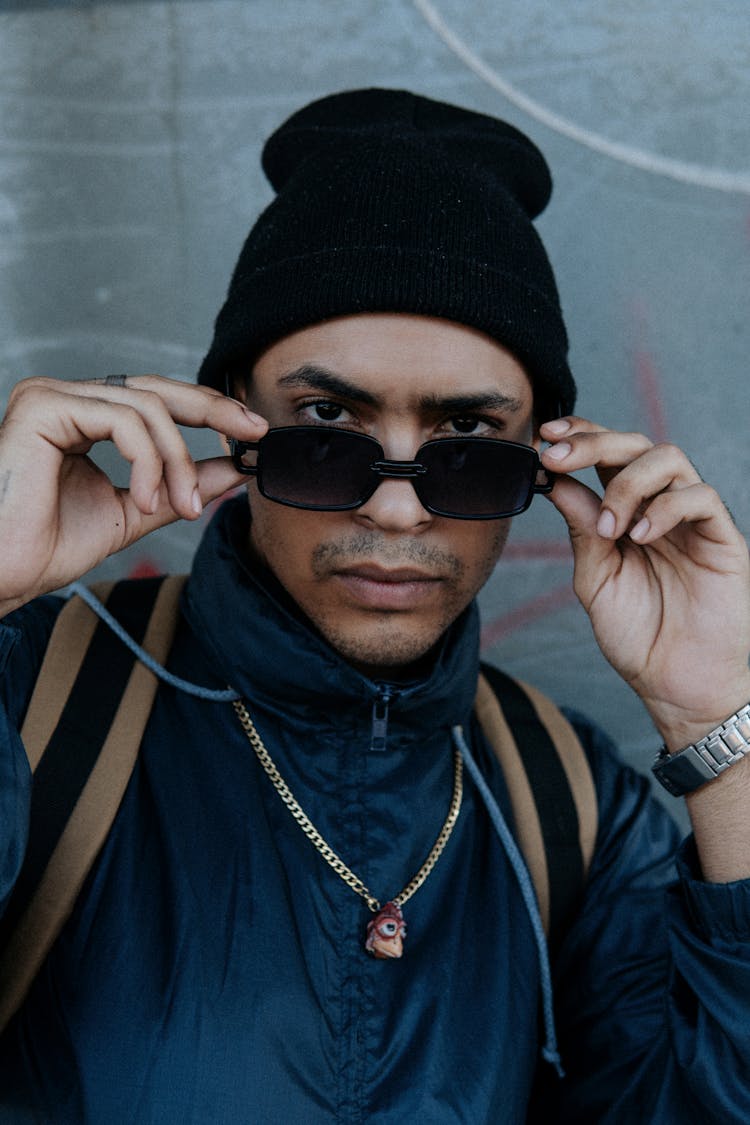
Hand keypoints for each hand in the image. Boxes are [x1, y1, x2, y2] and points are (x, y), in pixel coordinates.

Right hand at [0, 374, 266, 616]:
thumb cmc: (47, 547)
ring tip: (180, 505)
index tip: (252, 433)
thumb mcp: (135, 511)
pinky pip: (123, 420)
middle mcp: (67, 398)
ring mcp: (52, 396)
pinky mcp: (43, 406)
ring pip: (147, 407)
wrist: (2, 574)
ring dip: (178, 461)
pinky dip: (149, 461)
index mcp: (84, 417)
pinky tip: (147, 498)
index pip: (157, 400)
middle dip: (213, 411)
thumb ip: (179, 486)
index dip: (208, 411)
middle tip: (251, 435)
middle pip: (157, 389)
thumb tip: (231, 469)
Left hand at [539, 416, 749, 749]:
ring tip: (610, 528)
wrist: (678, 684)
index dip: (577, 436)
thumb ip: (581, 528)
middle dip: (591, 442)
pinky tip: (641, 537)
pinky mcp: (722, 538)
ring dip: (626, 483)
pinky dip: (666, 508)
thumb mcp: (595, 578)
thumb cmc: (639, 636)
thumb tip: (555, 479)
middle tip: (556, 457)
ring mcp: (692, 520)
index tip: (542, 438)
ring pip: (668, 458)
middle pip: (634, 444)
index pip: (605, 455)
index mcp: (625, 513)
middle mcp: (658, 507)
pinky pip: (701, 497)